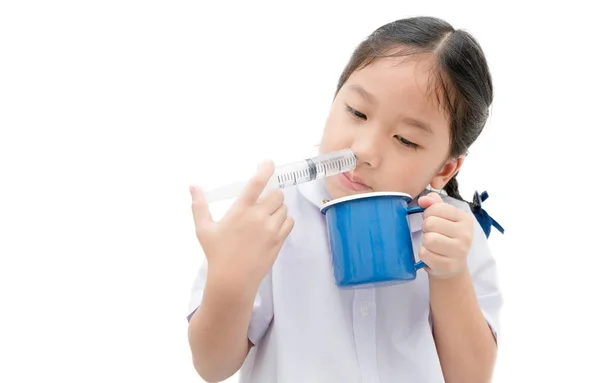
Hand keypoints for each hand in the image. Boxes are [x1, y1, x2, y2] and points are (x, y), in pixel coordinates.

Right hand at [189, 161, 294, 287]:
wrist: (233, 280)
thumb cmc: (217, 254)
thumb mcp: (203, 229)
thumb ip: (199, 205)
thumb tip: (192, 186)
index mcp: (240, 210)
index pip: (257, 183)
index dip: (265, 169)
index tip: (268, 163)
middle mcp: (258, 217)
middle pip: (276, 194)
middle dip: (271, 194)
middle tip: (263, 201)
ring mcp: (271, 229)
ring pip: (284, 207)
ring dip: (277, 207)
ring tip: (265, 216)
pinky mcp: (279, 240)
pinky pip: (289, 221)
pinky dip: (284, 220)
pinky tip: (274, 225)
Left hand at [417, 192, 473, 279]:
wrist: (452, 267)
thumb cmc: (445, 238)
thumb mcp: (443, 218)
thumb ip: (434, 204)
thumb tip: (423, 199)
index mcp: (465, 219)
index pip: (436, 208)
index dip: (428, 214)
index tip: (433, 221)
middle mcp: (466, 235)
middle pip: (430, 223)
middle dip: (426, 229)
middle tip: (432, 234)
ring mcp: (459, 251)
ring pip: (428, 239)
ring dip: (425, 242)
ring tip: (432, 245)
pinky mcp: (449, 265)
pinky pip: (425, 254)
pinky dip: (424, 254)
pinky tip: (432, 255)